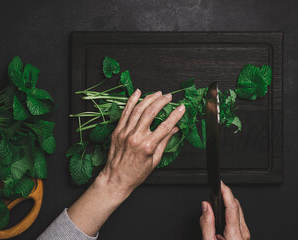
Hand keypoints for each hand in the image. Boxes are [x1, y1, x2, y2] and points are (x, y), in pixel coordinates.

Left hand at [67, 89, 184, 235]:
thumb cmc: (135, 173)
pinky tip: (138, 93)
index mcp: (147, 146)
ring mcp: (125, 132)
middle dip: (162, 102)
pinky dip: (131, 100)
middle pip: (151, 113)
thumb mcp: (155, 160)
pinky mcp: (117, 131)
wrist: (115, 179)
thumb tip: (175, 129)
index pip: (165, 126)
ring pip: (138, 109)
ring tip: (158, 94)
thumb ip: (164, 142)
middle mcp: (136, 137)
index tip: (182, 108)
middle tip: (169, 97)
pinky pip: (125, 112)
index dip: (175, 115)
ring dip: (149, 99)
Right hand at [200, 181, 249, 239]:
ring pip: (237, 211)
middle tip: (212, 195)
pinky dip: (229, 213)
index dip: (226, 191)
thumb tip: (206, 206)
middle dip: (225, 197)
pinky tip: (220, 215)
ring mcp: (244, 233)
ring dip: (226, 205)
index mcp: (235, 234)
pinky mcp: (243, 234)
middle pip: (235, 206)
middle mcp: (243, 232)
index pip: (232, 206)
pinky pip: (238, 218)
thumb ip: (207, 224)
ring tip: (214, 205)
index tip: (220, 183)